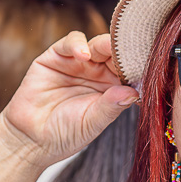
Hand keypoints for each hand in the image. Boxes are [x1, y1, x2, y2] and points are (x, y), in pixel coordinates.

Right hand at [0, 31, 137, 164]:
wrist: (31, 139)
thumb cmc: (65, 134)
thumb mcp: (92, 123)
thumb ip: (111, 106)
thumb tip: (134, 93)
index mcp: (112, 88)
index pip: (130, 71)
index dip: (138, 67)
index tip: (149, 66)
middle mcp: (97, 73)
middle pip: (116, 54)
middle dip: (125, 51)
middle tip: (131, 52)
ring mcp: (77, 63)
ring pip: (97, 44)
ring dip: (105, 45)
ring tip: (108, 53)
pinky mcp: (55, 56)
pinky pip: (70, 42)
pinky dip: (78, 44)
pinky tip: (83, 55)